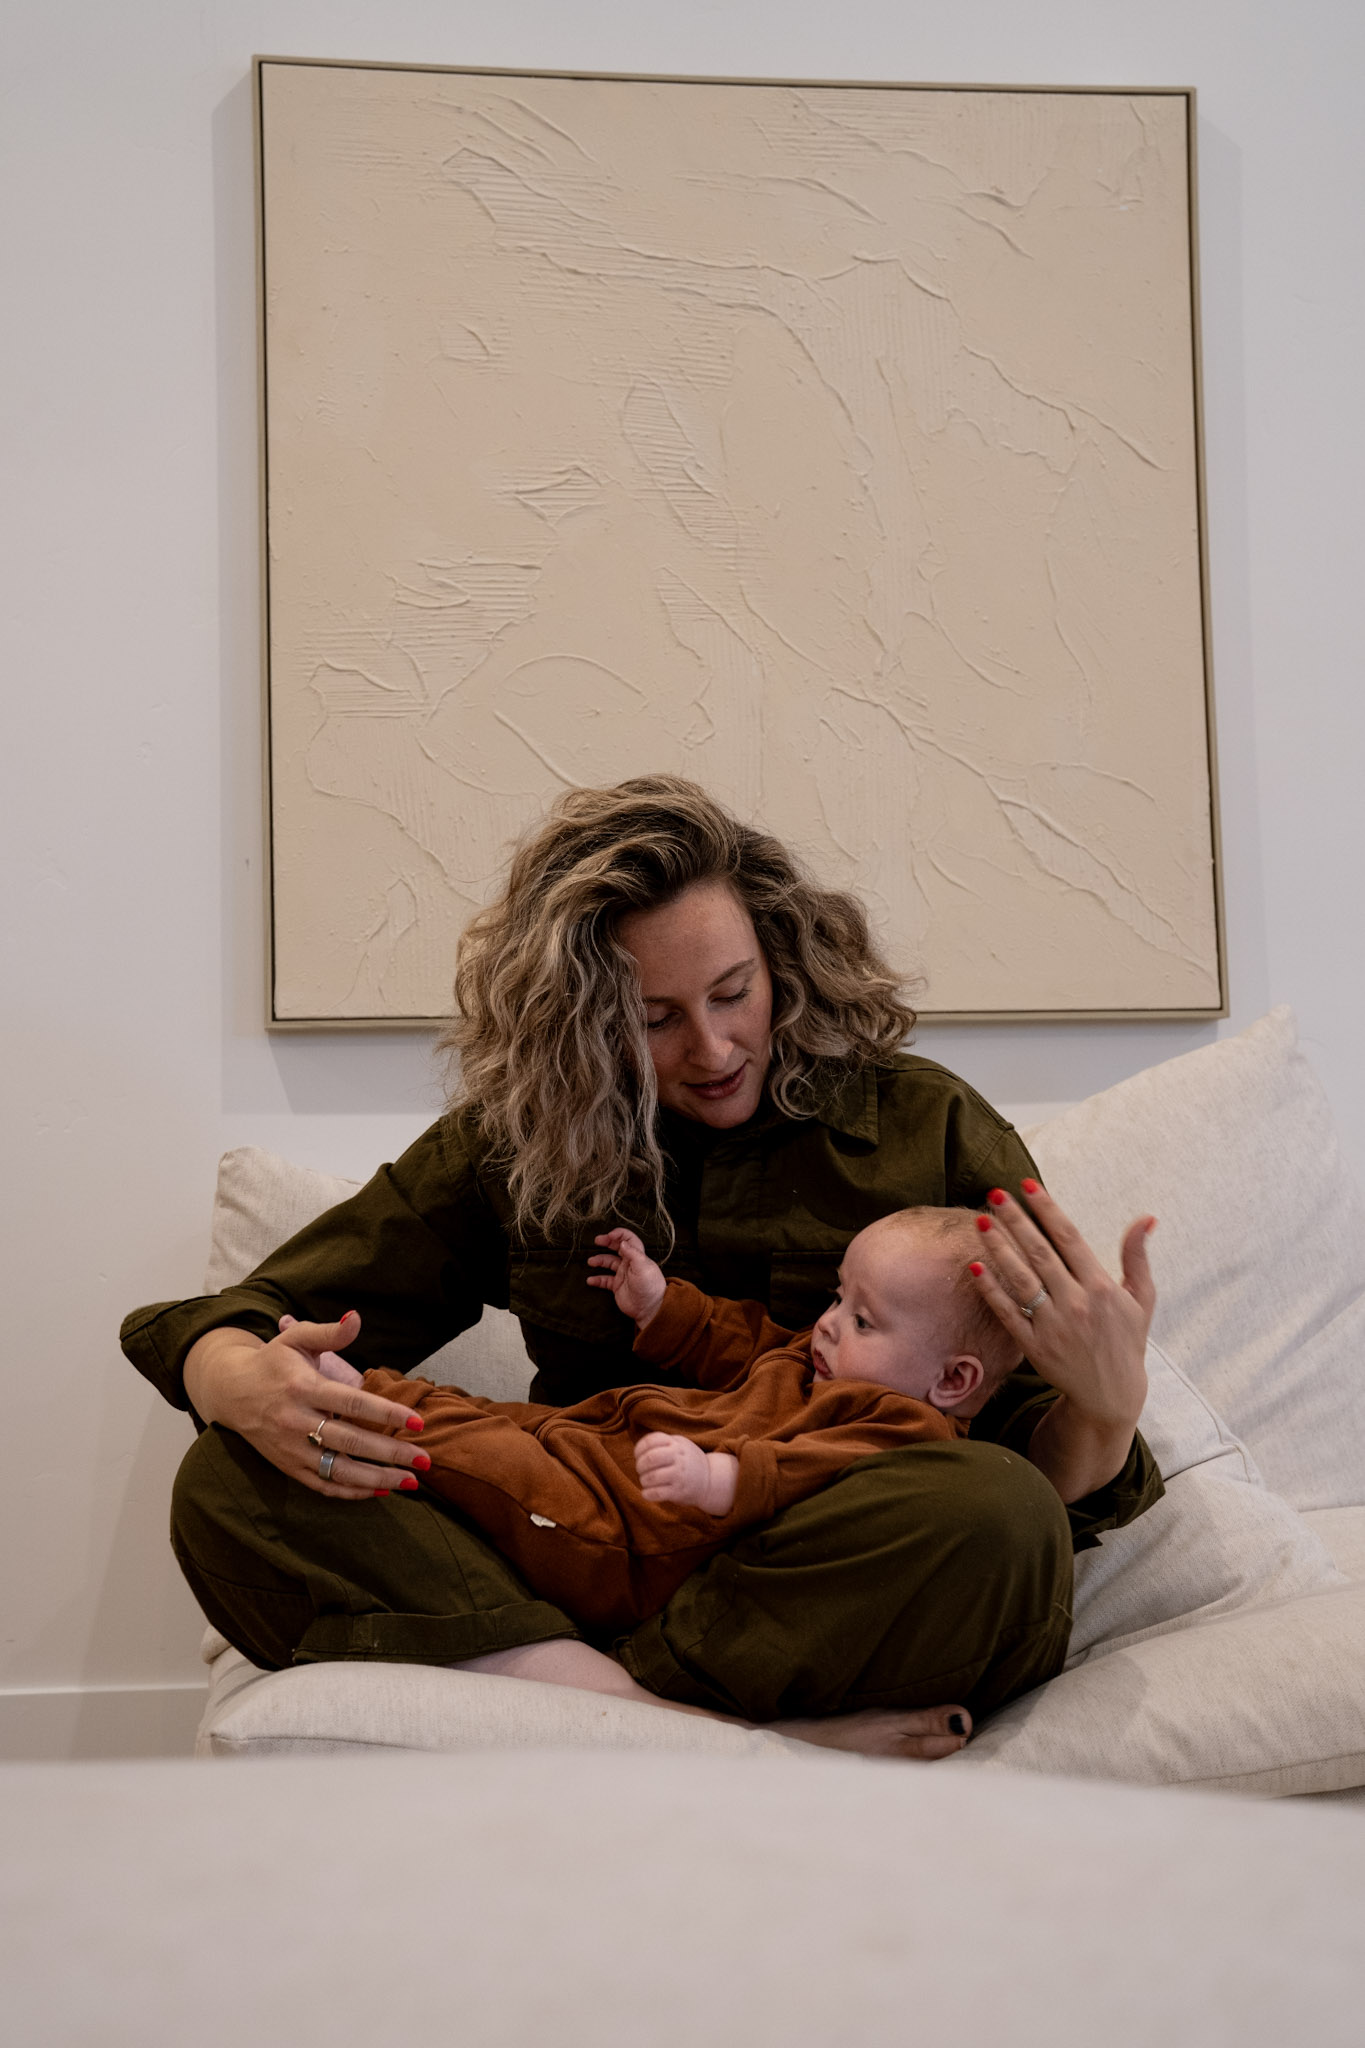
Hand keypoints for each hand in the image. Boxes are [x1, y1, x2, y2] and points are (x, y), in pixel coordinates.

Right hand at [181, 1311, 430, 1500]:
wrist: (230, 1390)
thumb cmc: (273, 1361)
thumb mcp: (297, 1338)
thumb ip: (330, 1332)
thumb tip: (356, 1317)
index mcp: (304, 1387)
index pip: (352, 1403)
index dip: (386, 1414)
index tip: (417, 1422)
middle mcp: (296, 1421)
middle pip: (351, 1441)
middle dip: (390, 1453)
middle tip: (425, 1459)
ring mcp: (291, 1448)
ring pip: (338, 1470)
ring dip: (376, 1479)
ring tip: (411, 1482)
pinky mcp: (287, 1466)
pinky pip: (321, 1484)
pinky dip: (350, 1492)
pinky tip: (379, 1491)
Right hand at [587, 1228, 667, 1328]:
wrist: (650, 1308)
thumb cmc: (650, 1287)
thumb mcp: (643, 1267)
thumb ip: (633, 1253)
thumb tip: (622, 1242)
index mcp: (637, 1256)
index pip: (629, 1240)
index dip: (619, 1234)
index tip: (609, 1235)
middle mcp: (630, 1264)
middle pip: (617, 1248)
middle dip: (607, 1242)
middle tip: (597, 1240)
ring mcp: (623, 1275)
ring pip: (609, 1263)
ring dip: (599, 1260)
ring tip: (591, 1261)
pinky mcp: (618, 1286)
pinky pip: (605, 1280)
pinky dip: (597, 1279)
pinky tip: (590, 1280)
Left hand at [634, 1432, 737, 1515]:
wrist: (710, 1480)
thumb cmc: (688, 1461)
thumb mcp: (680, 1444)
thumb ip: (662, 1442)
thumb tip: (639, 1449)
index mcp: (676, 1444)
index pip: (651, 1440)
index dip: (639, 1448)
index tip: (638, 1455)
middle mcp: (679, 1458)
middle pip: (650, 1458)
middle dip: (639, 1465)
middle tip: (641, 1470)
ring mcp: (679, 1475)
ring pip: (651, 1477)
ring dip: (643, 1480)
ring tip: (646, 1481)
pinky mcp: (678, 1492)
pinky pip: (656, 1493)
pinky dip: (647, 1494)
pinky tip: (647, 1493)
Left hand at [969, 1181, 1155, 1501]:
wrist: (1112, 1395)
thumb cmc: (1126, 1340)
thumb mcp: (1142, 1299)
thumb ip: (1137, 1257)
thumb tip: (1146, 1218)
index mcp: (1102, 1287)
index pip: (1070, 1239)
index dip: (1048, 1210)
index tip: (1028, 1185)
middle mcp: (1077, 1304)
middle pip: (1040, 1254)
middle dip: (1016, 1221)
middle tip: (994, 1193)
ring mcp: (1054, 1326)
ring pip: (1021, 1280)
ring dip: (999, 1249)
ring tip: (981, 1221)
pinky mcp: (1035, 1347)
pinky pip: (1009, 1314)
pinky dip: (991, 1291)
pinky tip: (975, 1267)